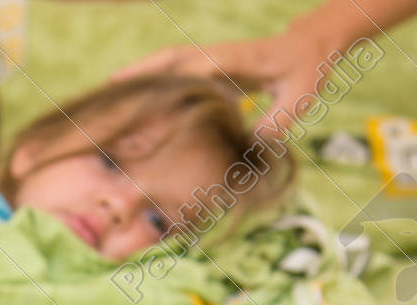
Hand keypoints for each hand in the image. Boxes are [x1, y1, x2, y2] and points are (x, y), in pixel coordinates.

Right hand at [111, 30, 341, 137]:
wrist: (308, 47)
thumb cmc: (306, 72)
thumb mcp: (301, 97)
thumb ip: (278, 120)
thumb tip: (252, 145)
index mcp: (239, 58)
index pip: (199, 69)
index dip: (173, 86)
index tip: (150, 107)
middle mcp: (218, 53)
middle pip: (172, 59)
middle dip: (142, 73)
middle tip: (110, 89)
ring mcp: (210, 56)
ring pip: (166, 60)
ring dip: (137, 72)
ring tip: (108, 89)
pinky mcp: (206, 64)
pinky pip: (171, 67)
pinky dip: (147, 75)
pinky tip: (126, 88)